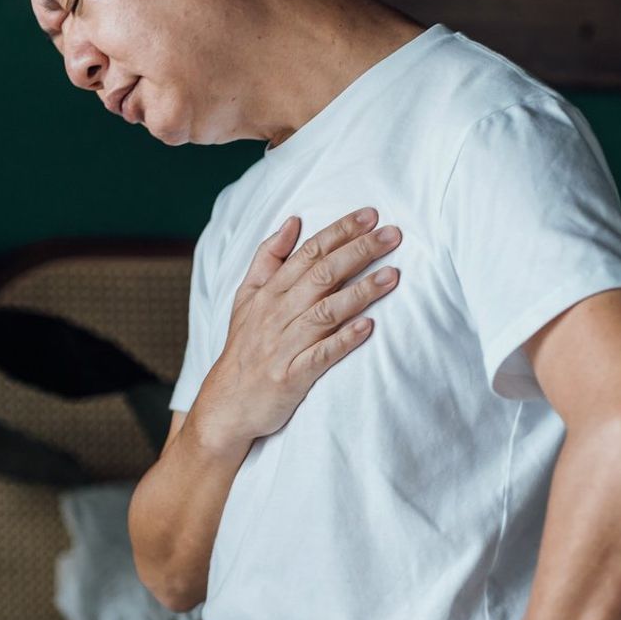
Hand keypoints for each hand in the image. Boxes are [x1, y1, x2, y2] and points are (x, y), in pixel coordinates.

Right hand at [199, 207, 401, 445]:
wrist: (227, 404)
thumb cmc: (244, 347)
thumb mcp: (246, 297)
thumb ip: (268, 258)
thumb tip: (292, 221)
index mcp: (270, 292)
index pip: (309, 252)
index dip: (340, 231)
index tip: (370, 215)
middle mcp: (277, 314)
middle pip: (322, 275)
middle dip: (359, 251)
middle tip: (393, 235)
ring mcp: (284, 346)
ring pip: (326, 312)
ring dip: (361, 292)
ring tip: (393, 276)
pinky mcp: (292, 376)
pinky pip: (321, 355)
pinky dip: (344, 340)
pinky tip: (369, 327)